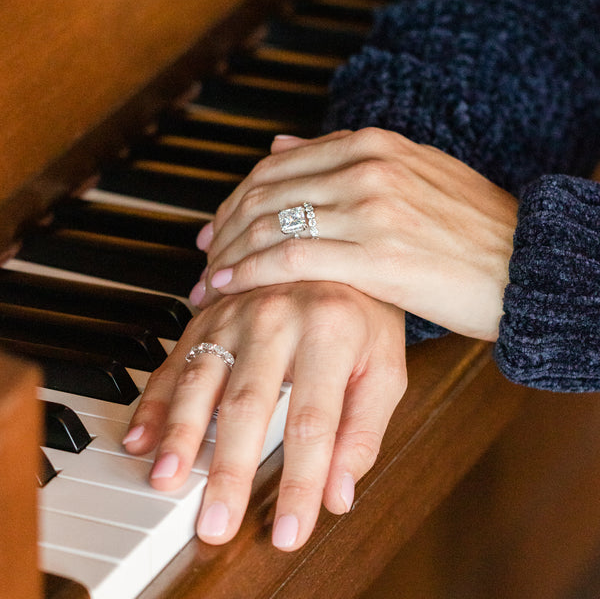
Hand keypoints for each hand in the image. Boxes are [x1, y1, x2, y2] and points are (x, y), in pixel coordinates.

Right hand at [124, 282, 406, 550]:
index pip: (314, 422)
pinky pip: (177, 359)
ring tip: (165, 478)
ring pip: (202, 379)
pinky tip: (141, 436)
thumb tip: (338, 495)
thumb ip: (363, 429)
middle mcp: (278, 317)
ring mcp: (237, 313)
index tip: (289, 533)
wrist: (331, 255)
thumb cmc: (364, 317)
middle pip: (249, 404)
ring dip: (180, 433)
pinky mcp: (208, 315)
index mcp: (331, 331)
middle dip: (230, 469)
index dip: (300, 483)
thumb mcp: (384, 368)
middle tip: (215, 521)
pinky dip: (155, 400)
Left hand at [191, 128, 517, 340]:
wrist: (528, 264)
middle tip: (202, 256)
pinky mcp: (377, 255)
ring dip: (228, 253)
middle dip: (222, 227)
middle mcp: (366, 168)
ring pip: (269, 224)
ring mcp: (371, 209)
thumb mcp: (412, 175)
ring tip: (208, 279)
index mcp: (371, 146)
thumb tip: (283, 145)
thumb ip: (344, 158)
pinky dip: (249, 271)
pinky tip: (228, 286)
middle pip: (262, 193)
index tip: (214, 228)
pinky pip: (291, 258)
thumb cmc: (472, 231)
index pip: (274, 167)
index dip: (234, 199)